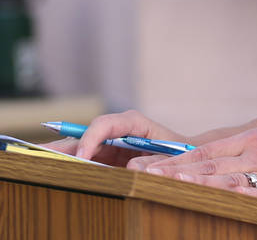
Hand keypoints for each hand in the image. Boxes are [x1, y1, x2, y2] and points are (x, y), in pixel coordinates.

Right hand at [48, 110, 185, 165]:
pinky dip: (67, 164)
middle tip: (39, 157)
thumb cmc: (176, 152)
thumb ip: (152, 160)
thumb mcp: (168, 155)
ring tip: (38, 165)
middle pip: (84, 134)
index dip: (90, 139)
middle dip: (63, 146)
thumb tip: (131, 167)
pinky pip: (81, 158)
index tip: (81, 157)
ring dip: (60, 156)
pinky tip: (52, 170)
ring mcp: (107, 142)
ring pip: (78, 146)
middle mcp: (116, 129)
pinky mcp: (103, 155)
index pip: (105, 124)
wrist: (181, 155)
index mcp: (132, 122)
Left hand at [132, 108, 256, 206]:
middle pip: (209, 164)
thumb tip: (217, 165)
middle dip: (171, 171)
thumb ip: (251, 149)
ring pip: (229, 178)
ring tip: (164, 185)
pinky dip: (240, 202)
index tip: (144, 165)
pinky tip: (219, 203)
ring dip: (193, 184)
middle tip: (138, 175)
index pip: (206, 151)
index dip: (173, 159)